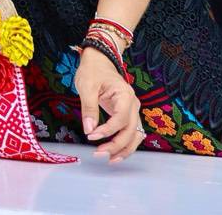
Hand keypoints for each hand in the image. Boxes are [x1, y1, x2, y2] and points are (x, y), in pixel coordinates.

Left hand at [74, 47, 142, 162]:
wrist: (99, 61)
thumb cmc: (92, 71)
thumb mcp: (86, 86)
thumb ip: (89, 108)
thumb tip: (89, 129)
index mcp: (125, 96)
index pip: (121, 119)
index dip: (107, 131)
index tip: (91, 136)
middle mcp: (134, 105)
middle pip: (131, 131)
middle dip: (116, 145)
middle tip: (98, 154)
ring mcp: (133, 111)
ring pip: (135, 136)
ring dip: (124, 149)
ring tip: (108, 159)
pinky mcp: (127, 115)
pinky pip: (131, 133)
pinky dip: (125, 144)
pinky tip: (114, 153)